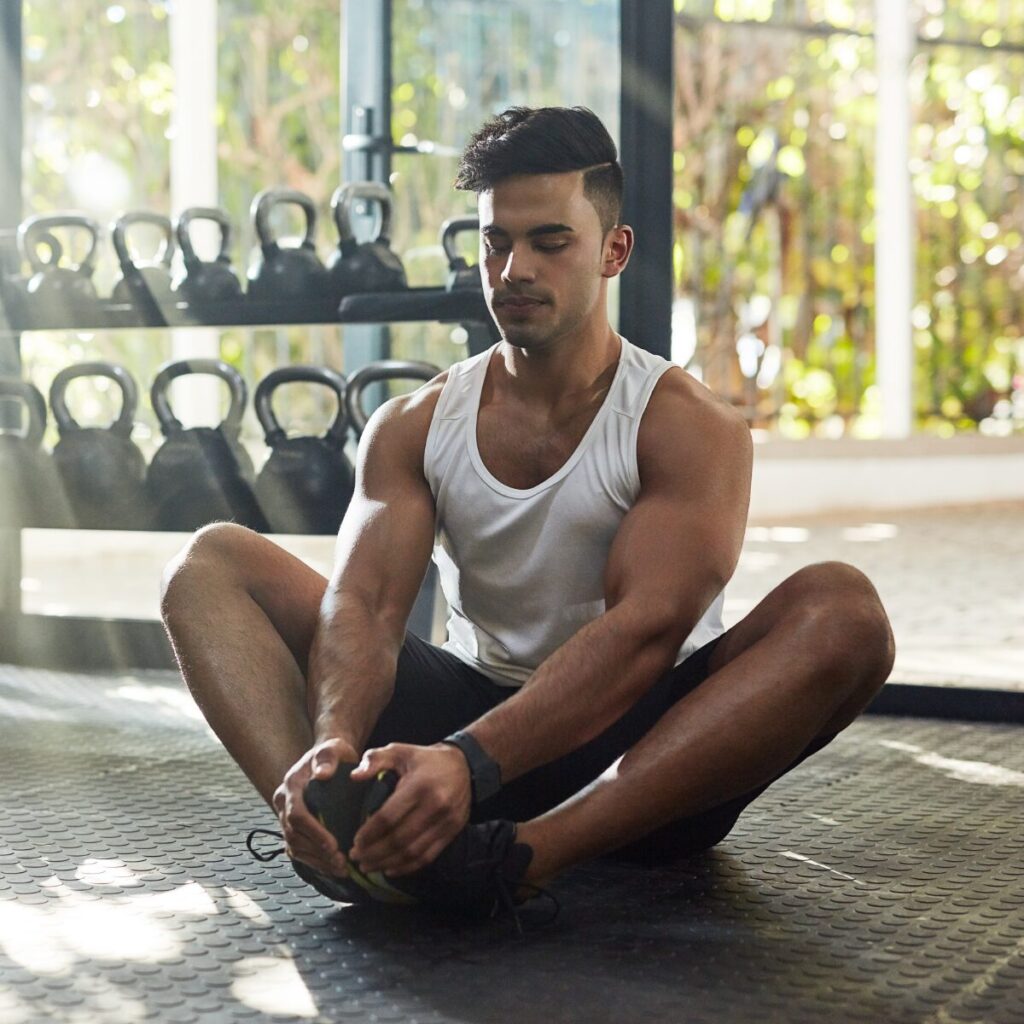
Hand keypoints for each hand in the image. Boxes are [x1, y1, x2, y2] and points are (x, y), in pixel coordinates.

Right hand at [273, 737, 358, 877]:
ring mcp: (286, 816)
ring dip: (316, 861)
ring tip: (340, 869)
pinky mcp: (294, 827)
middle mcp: (284, 802)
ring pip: (295, 846)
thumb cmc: (334, 753)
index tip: (334, 845)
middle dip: (317, 852)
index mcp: (291, 785)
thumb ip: (328, 757)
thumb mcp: (333, 748)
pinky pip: (298, 849)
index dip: (314, 833)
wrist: (329, 757)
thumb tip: (322, 774)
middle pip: (294, 835)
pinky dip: (314, 861)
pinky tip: (332, 868)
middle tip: (341, 863)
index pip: (296, 815)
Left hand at [349, 742, 470, 876]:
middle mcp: (435, 806)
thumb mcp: (400, 750)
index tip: (355, 841)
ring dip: (387, 863)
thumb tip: (354, 777)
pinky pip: (428, 856)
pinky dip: (407, 867)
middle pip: (399, 839)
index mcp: (419, 785)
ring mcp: (446, 821)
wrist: (466, 765)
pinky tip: (391, 869)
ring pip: (412, 852)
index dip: (369, 833)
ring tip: (368, 866)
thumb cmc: (426, 759)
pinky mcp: (452, 832)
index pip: (388, 817)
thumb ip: (375, 759)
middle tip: (356, 857)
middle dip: (374, 852)